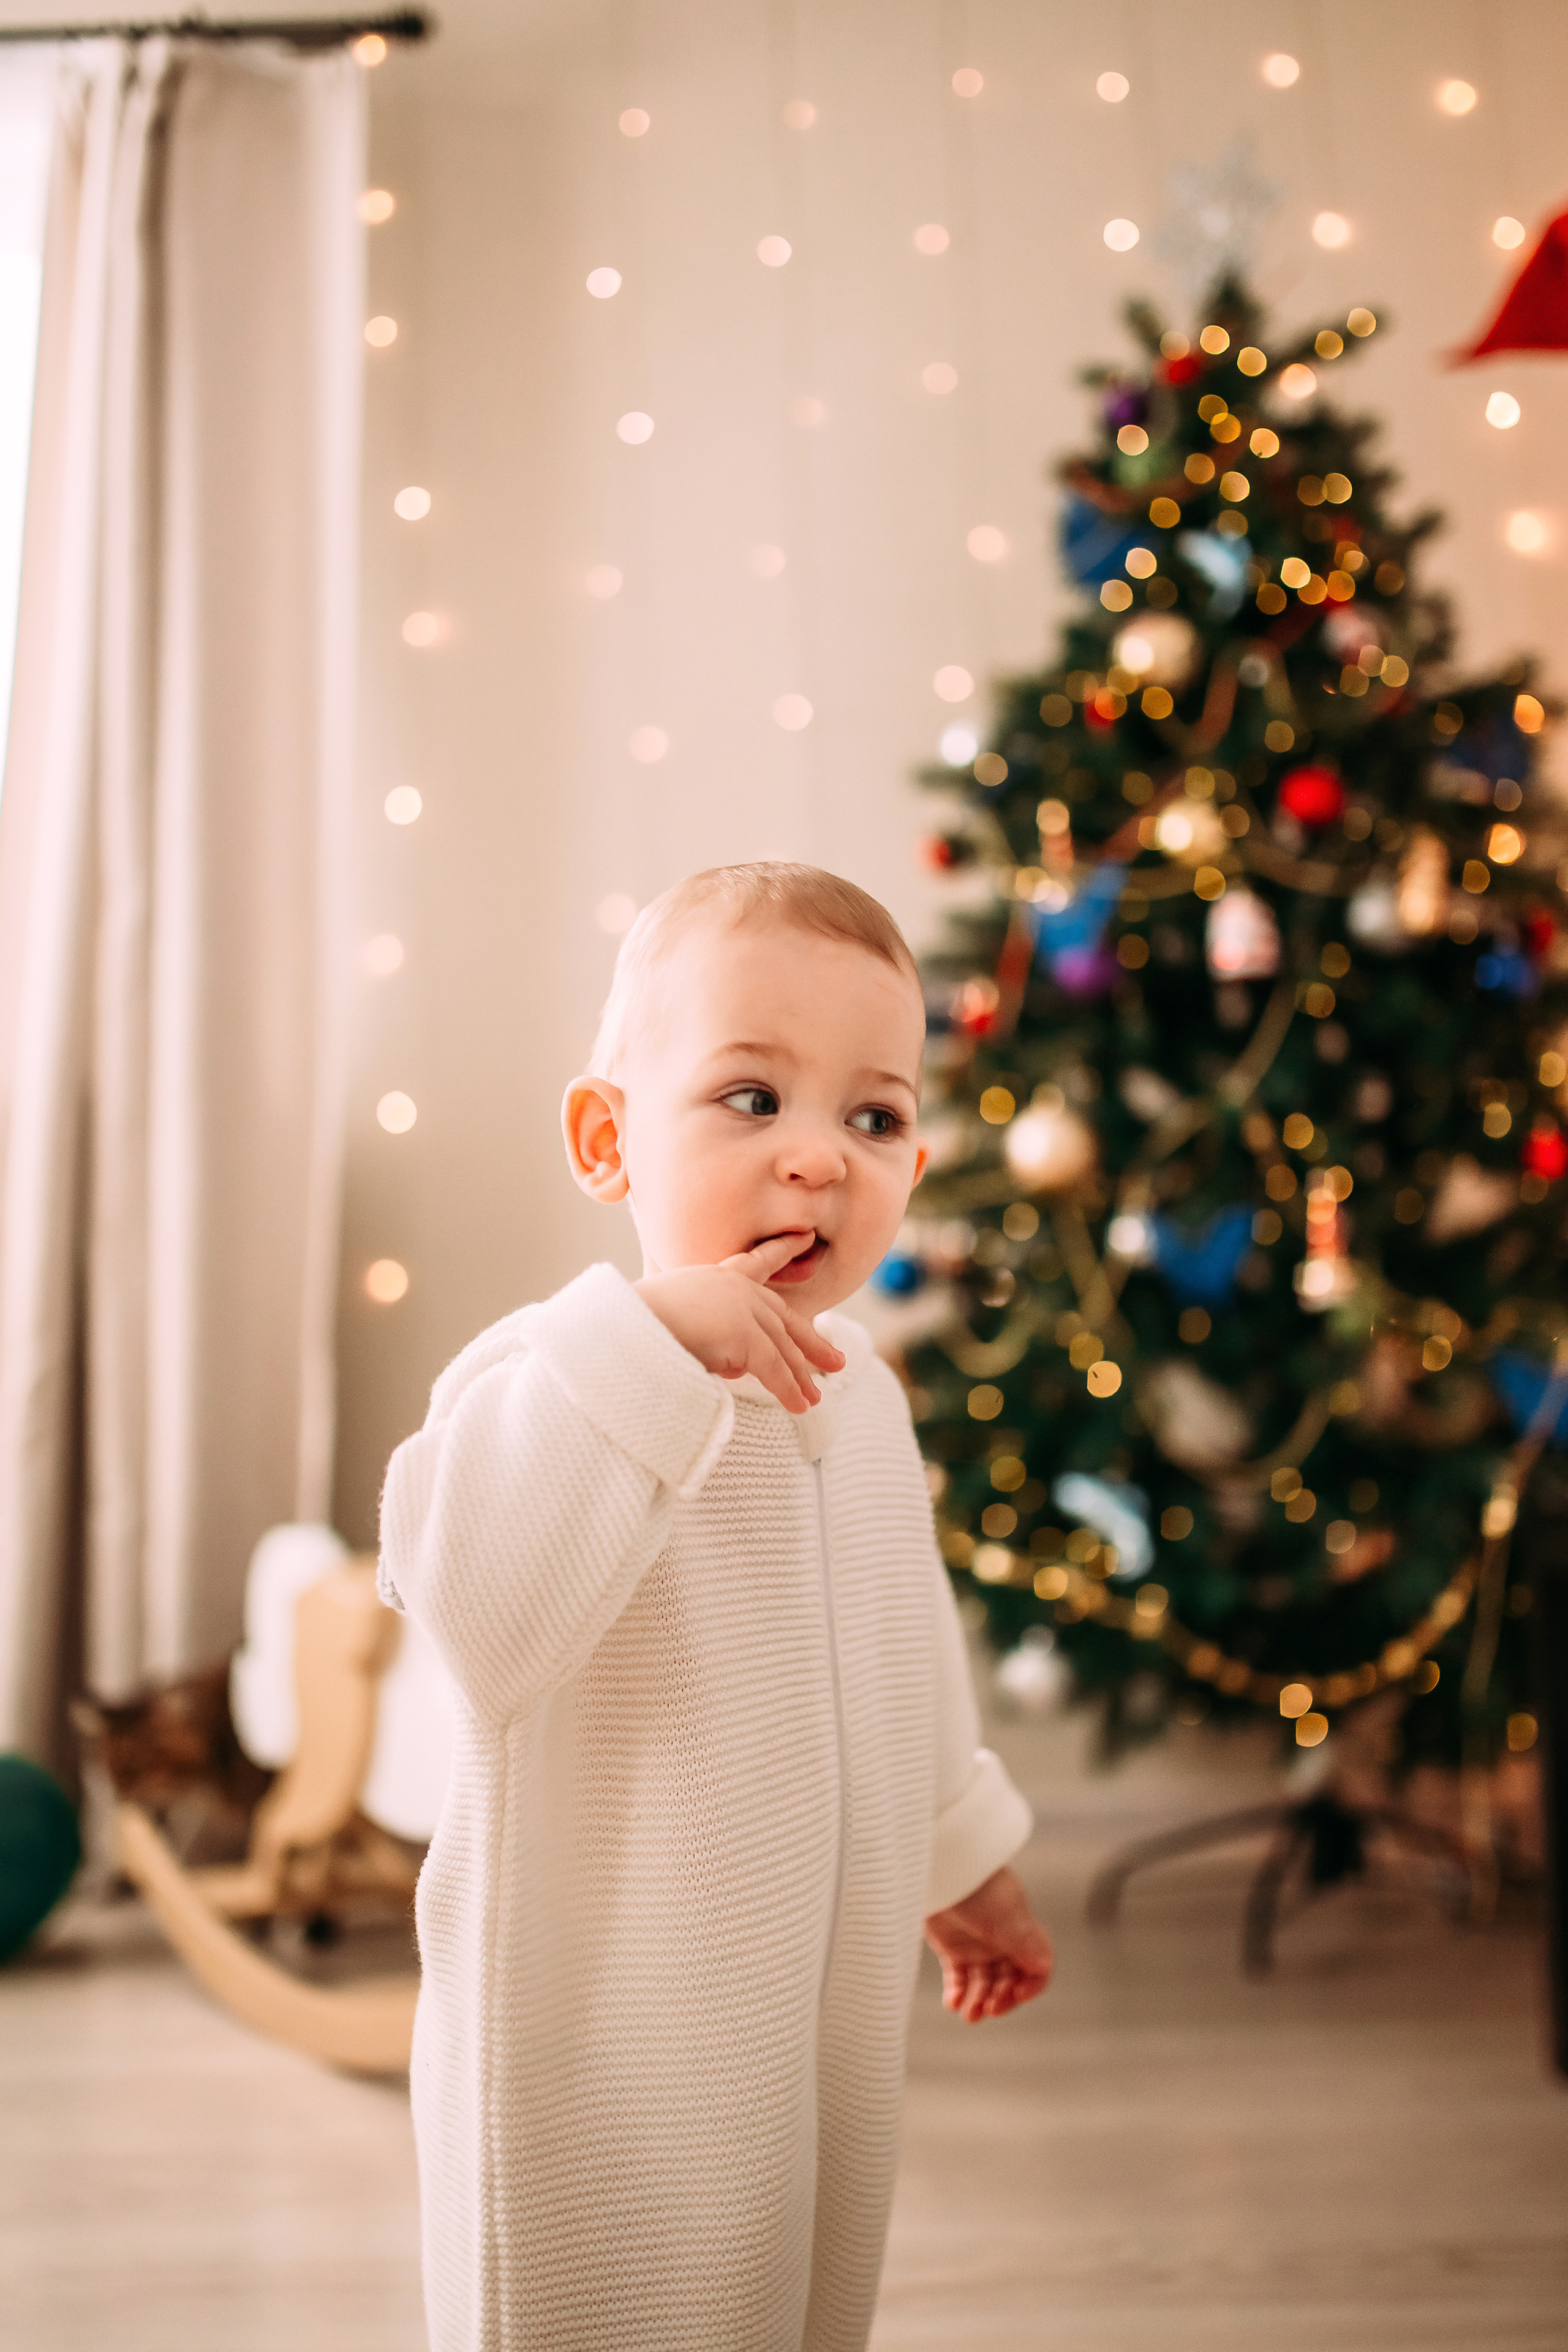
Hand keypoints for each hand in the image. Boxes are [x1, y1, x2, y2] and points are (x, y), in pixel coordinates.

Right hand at [635, 1234, 845, 1414]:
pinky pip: (773, 1368)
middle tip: (835, 1358)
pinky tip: (800, 1406)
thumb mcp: (679, 1326)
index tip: (803, 1239)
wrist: (620, 1329)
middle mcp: (732, 1287)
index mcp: (712, 1277)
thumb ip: (711, 1341)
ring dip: (799, 1376)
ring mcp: (741, 1308)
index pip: (754, 1262)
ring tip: (815, 1397)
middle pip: (782, 1317)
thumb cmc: (636, 1328)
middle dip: (810, 1340)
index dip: (780, 1251)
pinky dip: (787, 1390)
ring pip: (781, 1348)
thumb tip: (737, 1367)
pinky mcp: (744, 1335)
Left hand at [924, 1866, 1053, 2023]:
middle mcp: (1002, 1940)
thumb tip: (1044, 1966)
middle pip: (1010, 1980)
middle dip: (1003, 1999)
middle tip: (991, 2009)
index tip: (1019, 1995)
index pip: (1037, 1966)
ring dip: (979, 2002)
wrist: (935, 1867)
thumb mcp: (1003, 1913)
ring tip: (969, 2014)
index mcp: (1021, 1930)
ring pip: (984, 1984)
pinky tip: (953, 2003)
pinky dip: (958, 1993)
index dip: (1032, 1985)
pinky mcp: (952, 1947)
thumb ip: (1023, 1941)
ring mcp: (977, 1944)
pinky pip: (959, 1978)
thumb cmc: (972, 1882)